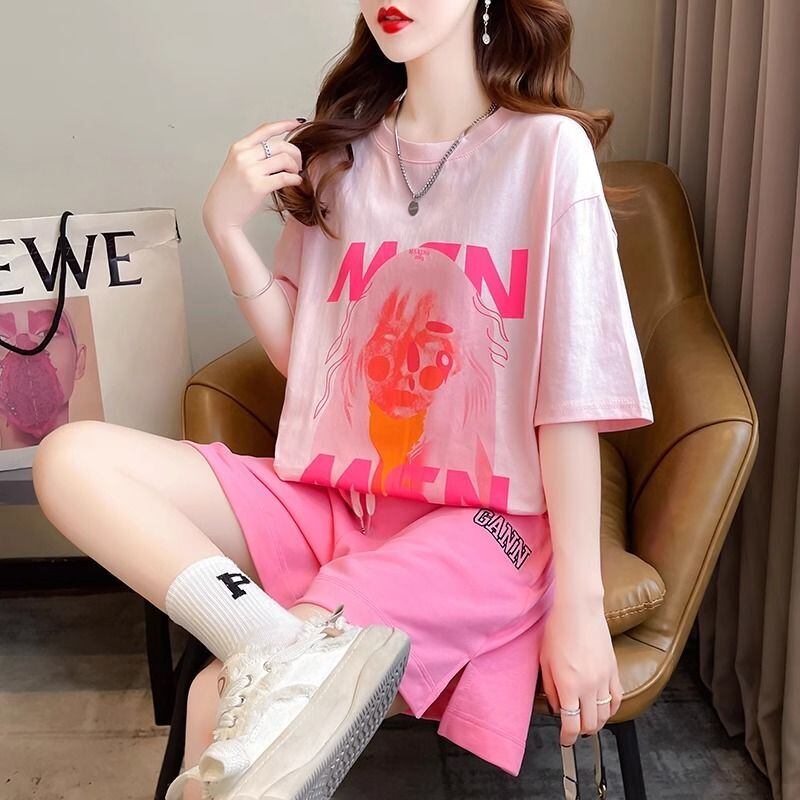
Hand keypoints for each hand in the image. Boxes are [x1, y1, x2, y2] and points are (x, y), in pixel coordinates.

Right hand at [202, 118, 304, 236]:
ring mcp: (251, 170)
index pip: (265, 129)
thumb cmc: (231, 192)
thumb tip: (279, 150)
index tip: (297, 123)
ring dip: (295, 167)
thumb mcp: (236, 166)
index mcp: (239, 148)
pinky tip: (296, 182)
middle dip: (295, 154)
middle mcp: (244, 156)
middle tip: (297, 165)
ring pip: (285, 159)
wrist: (220, 214)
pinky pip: (285, 177)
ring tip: (294, 174)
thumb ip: (253, 155)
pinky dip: (295, 179)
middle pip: (280, 145)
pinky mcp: (259, 186)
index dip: (284, 124)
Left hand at [539, 594, 622, 745]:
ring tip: (588, 721)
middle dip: (581, 732)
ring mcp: (604, 679)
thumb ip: (549, 688)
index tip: (565, 739)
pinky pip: (617, 698)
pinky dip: (612, 709)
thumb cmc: (558, 630)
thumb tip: (555, 707)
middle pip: (590, 724)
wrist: (579, 610)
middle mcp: (589, 686)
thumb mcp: (544, 660)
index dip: (568, 737)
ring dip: (597, 723)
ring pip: (606, 715)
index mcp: (568, 685)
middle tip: (574, 730)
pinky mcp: (614, 670)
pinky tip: (605, 708)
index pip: (572, 724)